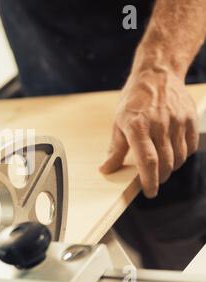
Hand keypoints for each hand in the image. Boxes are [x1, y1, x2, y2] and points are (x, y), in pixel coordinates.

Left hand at [100, 68, 198, 197]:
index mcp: (137, 126)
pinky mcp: (189, 118)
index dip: (149, 181)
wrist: (156, 74)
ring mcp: (177, 120)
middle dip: (159, 178)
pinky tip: (173, 154)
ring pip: (179, 157)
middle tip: (154, 181)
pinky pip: (190, 147)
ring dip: (171, 168)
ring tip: (162, 166)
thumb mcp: (118, 122)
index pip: (148, 161)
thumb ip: (115, 149)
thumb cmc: (133, 101)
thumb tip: (106, 170)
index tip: (149, 192)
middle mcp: (158, 124)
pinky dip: (183, 156)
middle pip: (165, 163)